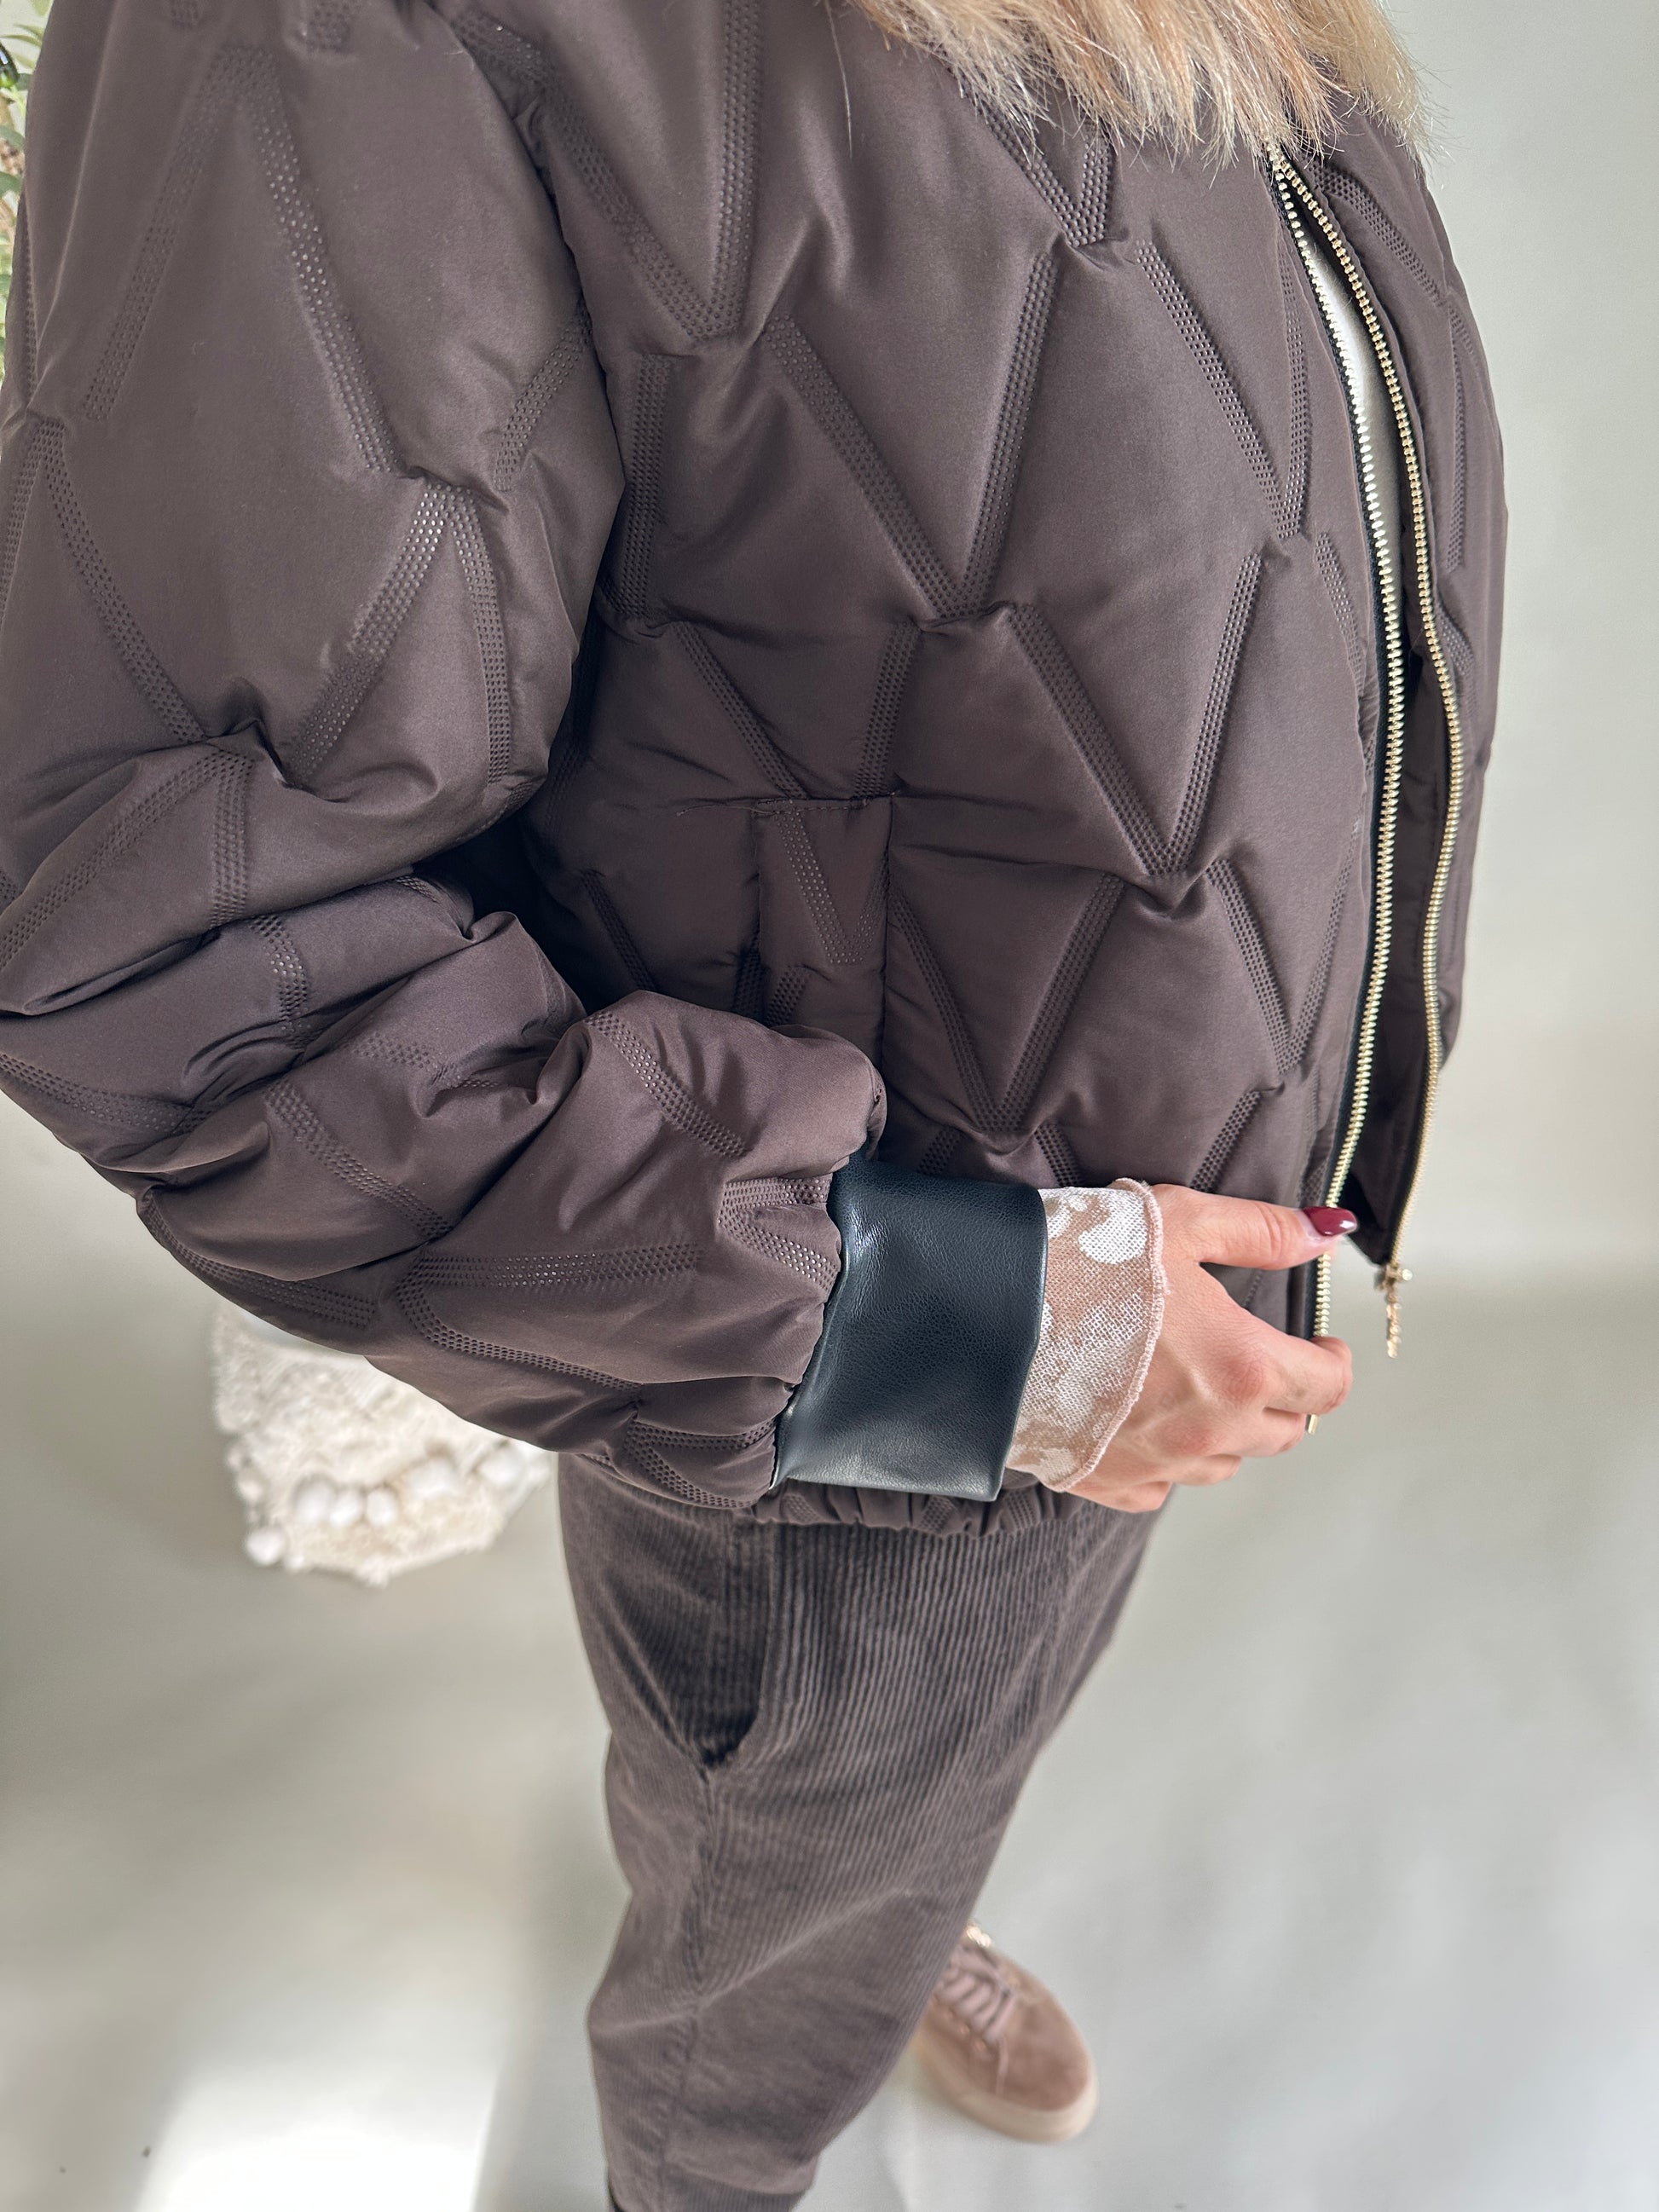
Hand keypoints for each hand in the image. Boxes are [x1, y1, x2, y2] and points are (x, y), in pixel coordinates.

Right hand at [1068, 1187, 1355, 1513]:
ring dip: (1228, 1431)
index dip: (1335, 1363)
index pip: (1327, 1388)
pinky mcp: (1109, 1482)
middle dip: (1285, 1396)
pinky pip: (1162, 1487)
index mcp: (1243, 1367)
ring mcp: (1161, 1464)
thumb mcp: (1182, 1222)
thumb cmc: (1086, 1260)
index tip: (1325, 1346)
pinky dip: (1168, 1460)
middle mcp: (1212, 1429)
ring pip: (1226, 1464)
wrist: (988, 1311)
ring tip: (1198, 1387)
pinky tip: (1145, 1421)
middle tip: (1260, 1360)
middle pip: (1284, 1433)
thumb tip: (1324, 1233)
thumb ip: (1261, 1232)